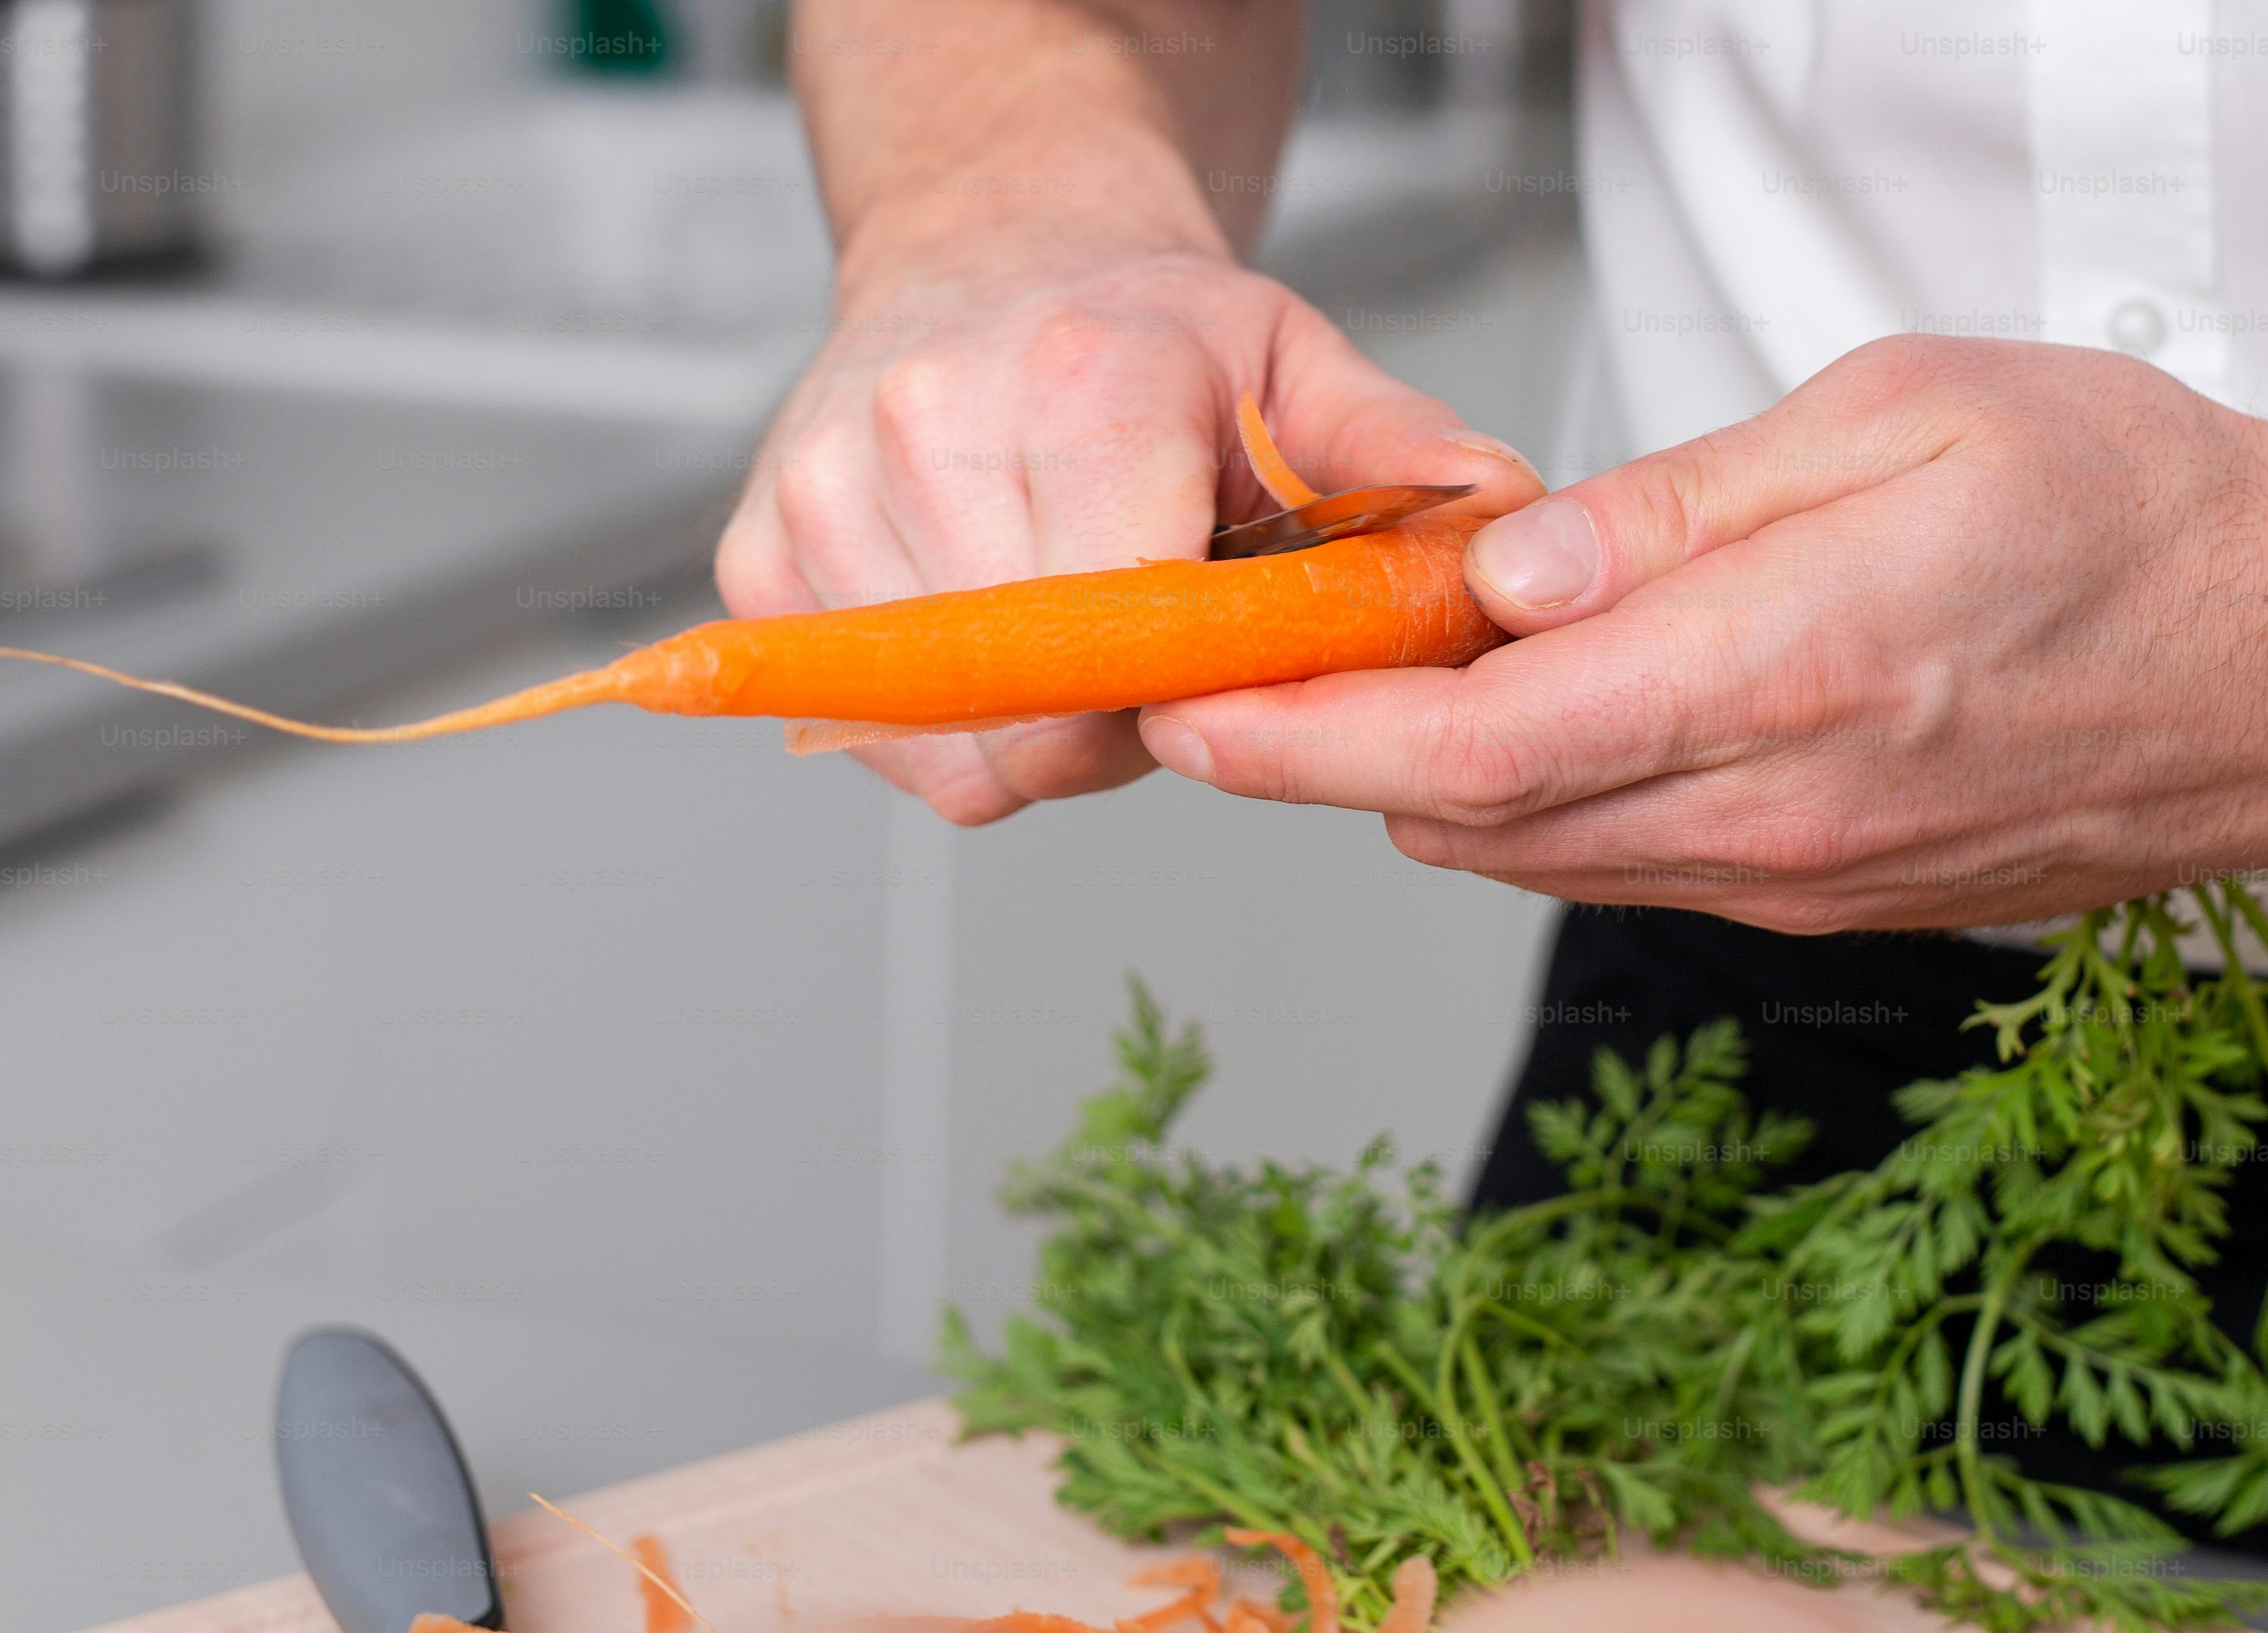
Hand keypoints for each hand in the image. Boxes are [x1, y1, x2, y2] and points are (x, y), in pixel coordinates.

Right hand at [716, 234, 1541, 824]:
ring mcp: (829, 492)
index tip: (1218, 660)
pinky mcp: (762, 552)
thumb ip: (1407, 462)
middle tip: (1154, 644)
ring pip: (951, 742)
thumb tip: (1506, 537)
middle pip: (1038, 712)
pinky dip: (945, 725)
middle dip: (1118, 720)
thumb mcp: (1300, 370)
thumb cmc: (1145, 334)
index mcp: (1080, 382)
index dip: (1186, 689)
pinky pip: (869, 732)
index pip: (1125, 632)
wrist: (992, 254)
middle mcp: (930, 426)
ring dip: (1033, 729)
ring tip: (1072, 623)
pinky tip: (992, 632)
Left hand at [1140, 334, 2267, 927]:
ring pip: (1534, 856)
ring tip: (1370, 675)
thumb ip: (1684, 508)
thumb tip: (1505, 566)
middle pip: (1470, 821)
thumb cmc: (2142, 514)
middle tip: (1243, 662)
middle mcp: (1774, 819)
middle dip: (1328, 755)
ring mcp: (1798, 886)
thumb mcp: (1911, 418)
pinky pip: (1626, 867)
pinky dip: (1539, 802)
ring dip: (1426, 779)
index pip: (1473, 745)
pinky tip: (1534, 716)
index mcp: (1783, 680)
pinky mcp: (1824, 909)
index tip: (1184, 703)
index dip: (1301, 735)